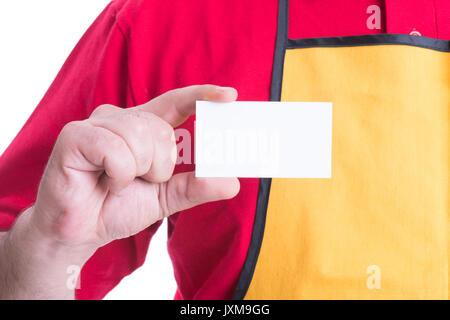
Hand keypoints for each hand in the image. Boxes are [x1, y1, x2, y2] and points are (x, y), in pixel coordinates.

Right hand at [32, 85, 239, 250]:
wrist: (79, 231)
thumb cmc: (117, 207)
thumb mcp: (165, 197)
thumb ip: (195, 187)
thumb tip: (232, 183)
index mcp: (143, 127)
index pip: (175, 102)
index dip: (202, 96)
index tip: (230, 95)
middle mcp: (121, 119)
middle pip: (161, 129)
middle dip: (159, 166)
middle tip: (139, 181)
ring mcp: (96, 124)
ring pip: (140, 137)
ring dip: (137, 171)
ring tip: (119, 183)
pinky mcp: (75, 135)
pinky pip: (116, 150)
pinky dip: (118, 175)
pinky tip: (103, 182)